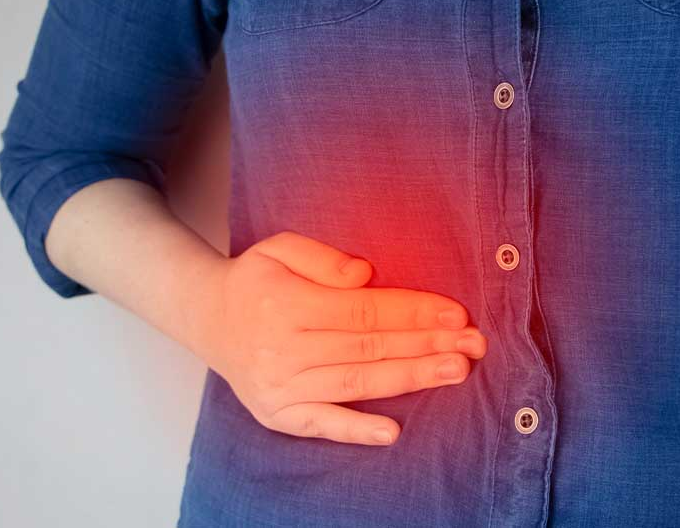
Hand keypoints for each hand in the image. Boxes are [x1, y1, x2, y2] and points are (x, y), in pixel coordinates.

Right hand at [190, 231, 485, 445]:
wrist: (206, 317)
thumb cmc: (256, 280)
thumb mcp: (279, 248)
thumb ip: (322, 257)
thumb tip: (365, 274)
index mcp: (287, 304)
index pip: (364, 311)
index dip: (413, 311)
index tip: (456, 313)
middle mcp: (282, 348)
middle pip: (369, 347)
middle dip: (426, 344)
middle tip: (473, 344)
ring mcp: (279, 386)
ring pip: (357, 383)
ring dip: (410, 378)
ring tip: (455, 370)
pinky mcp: (277, 414)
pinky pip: (321, 424)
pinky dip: (355, 430)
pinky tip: (392, 431)